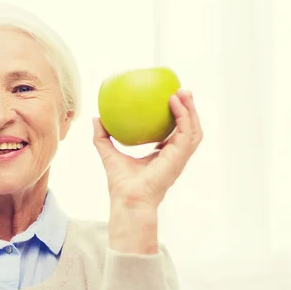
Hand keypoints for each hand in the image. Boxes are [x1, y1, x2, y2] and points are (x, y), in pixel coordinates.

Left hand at [93, 89, 202, 252]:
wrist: (128, 199)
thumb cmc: (120, 184)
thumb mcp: (109, 154)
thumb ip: (103, 137)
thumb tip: (96, 118)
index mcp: (162, 156)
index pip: (174, 134)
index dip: (175, 117)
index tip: (170, 100)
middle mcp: (174, 156)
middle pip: (189, 129)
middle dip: (189, 109)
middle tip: (181, 91)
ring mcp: (179, 158)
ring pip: (194, 129)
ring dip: (191, 109)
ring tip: (183, 92)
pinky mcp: (180, 157)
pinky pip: (187, 132)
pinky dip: (184, 116)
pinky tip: (175, 102)